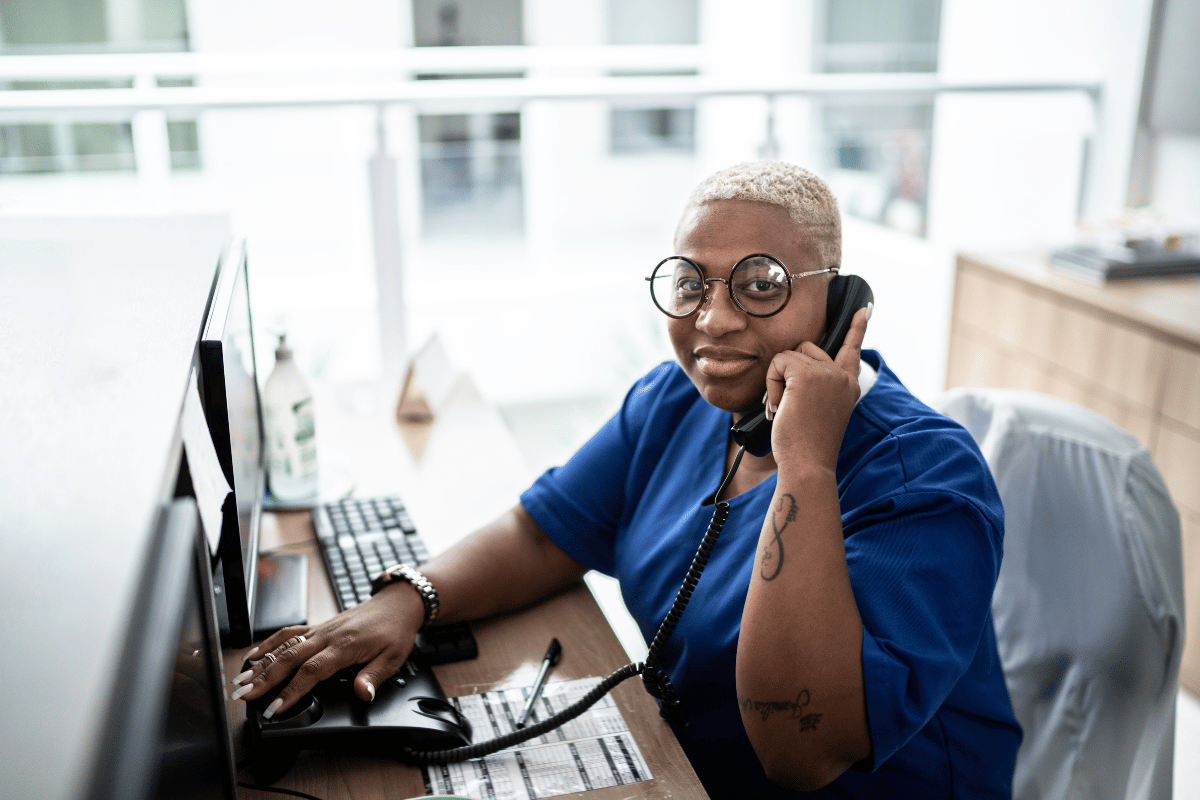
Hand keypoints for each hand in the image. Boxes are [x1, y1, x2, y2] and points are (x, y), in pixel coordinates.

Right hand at [229, 581, 425, 717]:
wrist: (396, 604)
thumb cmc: (394, 631)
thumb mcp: (393, 658)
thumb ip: (374, 677)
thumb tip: (362, 694)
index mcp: (344, 646)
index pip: (312, 671)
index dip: (292, 691)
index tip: (276, 708)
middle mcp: (327, 636)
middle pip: (290, 658)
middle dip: (265, 679)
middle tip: (245, 696)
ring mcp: (320, 630)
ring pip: (284, 646)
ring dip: (262, 664)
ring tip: (241, 681)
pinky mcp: (318, 626)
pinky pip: (289, 632)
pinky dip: (269, 643)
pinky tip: (253, 655)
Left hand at [763, 304, 869, 471]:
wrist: (808, 464)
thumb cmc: (806, 445)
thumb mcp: (819, 410)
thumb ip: (817, 386)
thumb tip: (795, 364)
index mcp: (849, 386)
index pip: (852, 350)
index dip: (857, 328)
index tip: (865, 309)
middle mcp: (842, 376)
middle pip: (807, 348)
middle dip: (790, 372)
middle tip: (789, 407)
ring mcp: (827, 373)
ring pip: (789, 355)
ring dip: (779, 381)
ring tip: (786, 410)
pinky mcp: (808, 374)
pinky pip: (778, 362)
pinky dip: (772, 384)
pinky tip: (781, 407)